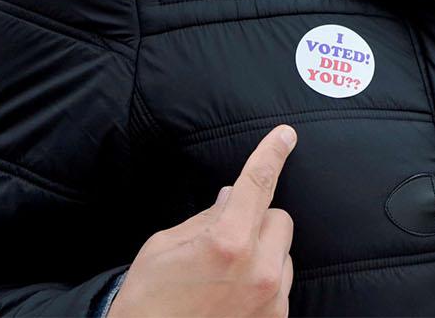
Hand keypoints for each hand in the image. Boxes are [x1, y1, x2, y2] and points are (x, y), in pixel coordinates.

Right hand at [107, 124, 297, 316]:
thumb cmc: (149, 299)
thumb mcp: (164, 247)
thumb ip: (205, 218)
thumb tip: (232, 196)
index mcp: (227, 242)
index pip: (257, 184)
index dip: (271, 154)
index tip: (285, 134)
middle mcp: (258, 270)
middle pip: (279, 219)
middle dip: (258, 220)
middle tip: (227, 239)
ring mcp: (271, 298)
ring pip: (283, 252)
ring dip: (263, 253)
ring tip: (226, 276)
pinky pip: (282, 283)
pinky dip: (263, 281)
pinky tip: (234, 296)